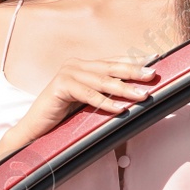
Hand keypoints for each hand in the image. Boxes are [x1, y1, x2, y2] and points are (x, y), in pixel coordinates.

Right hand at [9, 57, 157, 143]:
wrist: (34, 130)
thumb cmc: (62, 119)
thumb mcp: (88, 103)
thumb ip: (105, 93)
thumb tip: (135, 93)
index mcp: (83, 66)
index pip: (113, 61)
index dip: (134, 61)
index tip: (155, 59)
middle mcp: (75, 65)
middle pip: (110, 67)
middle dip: (134, 71)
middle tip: (153, 75)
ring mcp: (66, 73)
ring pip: (102, 81)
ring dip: (124, 89)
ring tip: (143, 95)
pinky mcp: (59, 86)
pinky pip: (88, 94)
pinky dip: (105, 103)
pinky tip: (120, 109)